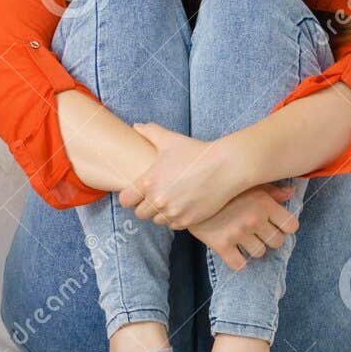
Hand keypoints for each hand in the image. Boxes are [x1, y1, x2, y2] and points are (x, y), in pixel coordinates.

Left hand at [118, 122, 248, 230]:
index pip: (125, 200)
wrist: (225, 167)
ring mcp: (173, 212)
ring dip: (159, 213)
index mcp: (148, 182)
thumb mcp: (170, 139)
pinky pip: (172, 225)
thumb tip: (136, 126)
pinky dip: (174, 218)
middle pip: (139, 213)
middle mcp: (158, 200)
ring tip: (168, 201)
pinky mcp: (187, 220)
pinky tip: (180, 206)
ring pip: (156, 220)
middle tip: (153, 197)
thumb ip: (150, 132)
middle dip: (144, 206)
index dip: (129, 197)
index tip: (136, 193)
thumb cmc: (195, 151)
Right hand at [187, 184, 299, 270]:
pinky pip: (239, 265)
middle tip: (258, 232)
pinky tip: (234, 251)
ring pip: (260, 253)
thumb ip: (272, 191)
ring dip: (254, 248)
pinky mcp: (221, 245)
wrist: (189, 194)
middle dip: (269, 238)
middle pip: (277, 242)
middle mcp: (254, 219)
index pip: (292, 226)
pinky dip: (238, 261)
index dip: (286, 227)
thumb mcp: (249, 184)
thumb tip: (291, 193)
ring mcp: (238, 234)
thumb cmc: (224, 189)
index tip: (276, 224)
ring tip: (244, 239)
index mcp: (264, 204)